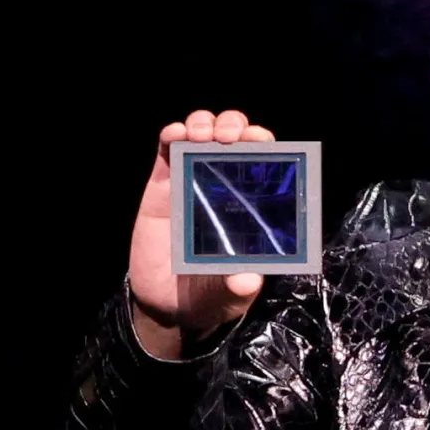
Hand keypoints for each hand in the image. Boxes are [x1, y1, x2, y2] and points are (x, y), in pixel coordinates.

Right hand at [129, 109, 274, 358]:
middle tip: (229, 137)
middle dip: (236, 126)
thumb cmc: (208, 296)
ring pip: (203, 133)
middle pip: (236, 138)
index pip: (266, 163)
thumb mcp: (228, 296)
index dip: (266, 144)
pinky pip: (166, 148)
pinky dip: (172, 133)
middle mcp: (225, 187)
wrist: (164, 306)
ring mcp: (192, 181)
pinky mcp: (162, 184)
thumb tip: (248, 281)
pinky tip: (176, 135)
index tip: (262, 142)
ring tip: (201, 136)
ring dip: (205, 123)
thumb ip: (237, 288)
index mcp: (251, 206)